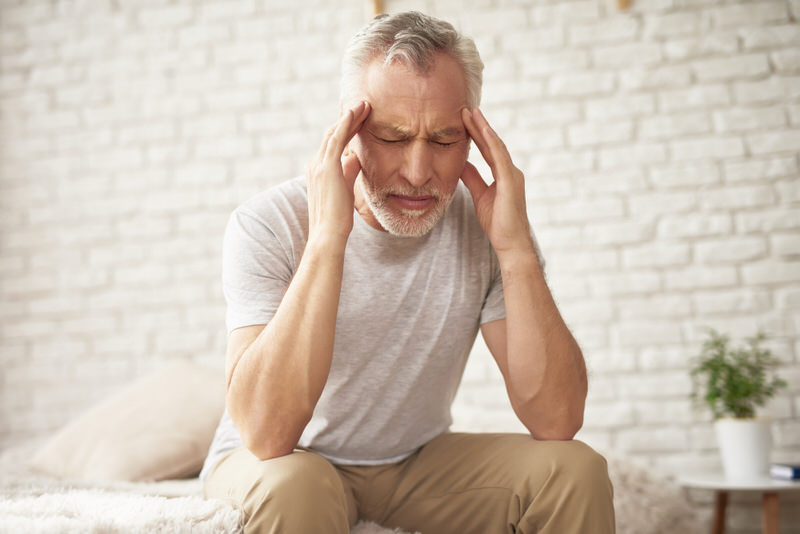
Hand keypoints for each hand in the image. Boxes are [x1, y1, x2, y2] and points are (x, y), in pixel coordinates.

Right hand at [306, 101, 370, 245]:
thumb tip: (356, 157)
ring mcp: (319, 165)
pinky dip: (346, 123)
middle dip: (348, 117)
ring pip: (335, 132)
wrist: (328, 234)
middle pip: (332, 133)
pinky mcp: (327, 167)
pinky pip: (336, 139)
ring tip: (365, 104)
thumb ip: (348, 171)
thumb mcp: (345, 189)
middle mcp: (315, 164)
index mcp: (318, 170)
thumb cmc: (338, 218)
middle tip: (363, 104)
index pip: (332, 142)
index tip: (358, 115)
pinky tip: (356, 112)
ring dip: (350, 116)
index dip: (345, 127)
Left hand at [461, 108, 533, 257]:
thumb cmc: (498, 223)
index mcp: (504, 175)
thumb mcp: (480, 195)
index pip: (488, 150)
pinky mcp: (511, 181)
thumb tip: (461, 164)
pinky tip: (482, 130)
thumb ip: (473, 178)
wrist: (510, 243)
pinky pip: (499, 157)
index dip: (476, 135)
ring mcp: (513, 175)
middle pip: (492, 144)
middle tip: (465, 109)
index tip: (464, 120)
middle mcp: (511, 171)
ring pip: (496, 146)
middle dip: (479, 126)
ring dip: (483, 128)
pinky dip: (491, 142)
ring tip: (471, 113)